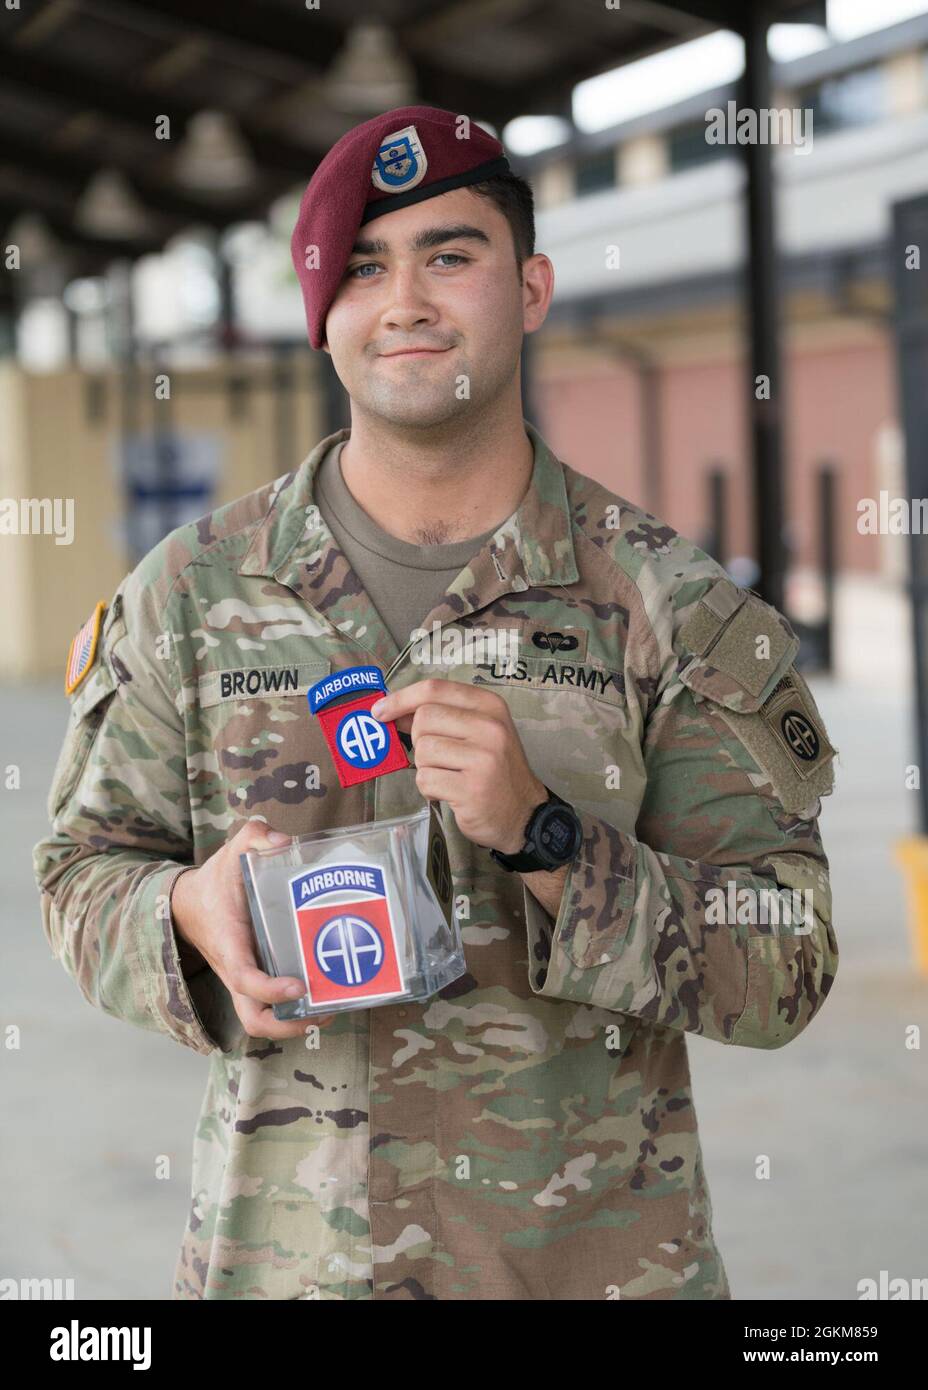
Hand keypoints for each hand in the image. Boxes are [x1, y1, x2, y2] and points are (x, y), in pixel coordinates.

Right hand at [171, 820, 333, 1039]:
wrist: (189, 905)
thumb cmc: (215, 883)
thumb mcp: (231, 853)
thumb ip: (253, 837)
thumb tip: (282, 841)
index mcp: (229, 945)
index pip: (244, 979)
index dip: (271, 990)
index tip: (300, 986)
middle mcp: (237, 971)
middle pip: (254, 1021)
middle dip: (288, 1026)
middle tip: (322, 1013)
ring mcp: (246, 980)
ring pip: (264, 1021)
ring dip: (296, 1024)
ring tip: (331, 1010)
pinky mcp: (257, 979)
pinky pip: (273, 1006)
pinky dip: (296, 1009)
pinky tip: (326, 994)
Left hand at [370, 678, 547, 854]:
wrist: (524, 813)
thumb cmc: (494, 770)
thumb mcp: (477, 732)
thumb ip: (441, 717)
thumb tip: (392, 711)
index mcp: (490, 706)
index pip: (435, 689)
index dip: (401, 699)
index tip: (379, 711)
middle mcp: (490, 727)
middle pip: (423, 719)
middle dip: (420, 740)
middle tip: (438, 757)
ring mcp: (483, 758)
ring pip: (422, 751)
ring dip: (426, 768)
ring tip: (449, 776)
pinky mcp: (472, 788)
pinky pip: (426, 779)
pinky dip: (429, 788)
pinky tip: (448, 791)